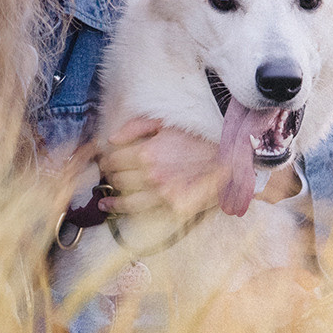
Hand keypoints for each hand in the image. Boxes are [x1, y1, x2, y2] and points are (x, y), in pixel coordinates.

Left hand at [92, 117, 224, 220]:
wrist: (229, 156)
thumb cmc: (197, 137)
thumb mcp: (166, 123)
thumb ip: (135, 128)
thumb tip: (111, 139)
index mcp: (147, 152)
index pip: (112, 159)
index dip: (104, 159)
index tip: (103, 159)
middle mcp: (151, 175)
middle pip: (116, 178)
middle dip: (109, 174)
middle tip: (108, 173)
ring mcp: (161, 193)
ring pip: (125, 198)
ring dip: (111, 197)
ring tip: (104, 199)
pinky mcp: (172, 206)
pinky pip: (142, 209)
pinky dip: (125, 208)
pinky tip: (115, 207)